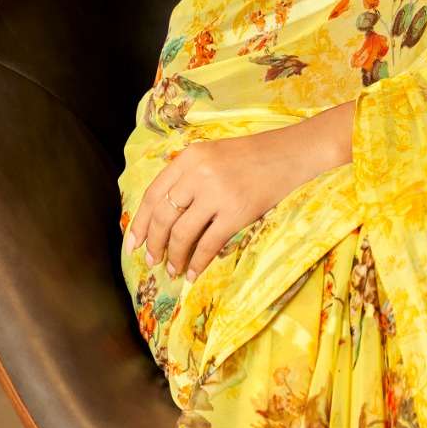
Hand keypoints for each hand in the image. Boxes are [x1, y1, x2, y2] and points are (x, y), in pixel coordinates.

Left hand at [125, 105, 355, 281]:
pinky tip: (193, 273)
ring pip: (182, 233)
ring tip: (173, 269)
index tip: (133, 241)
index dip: (141, 222)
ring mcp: (217, 193)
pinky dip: (197, 262)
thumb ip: (189, 174)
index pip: (153, 194)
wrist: (293, 154)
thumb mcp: (214, 154)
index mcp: (190, 157)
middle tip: (152, 260)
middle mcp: (198, 173)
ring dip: (174, 256)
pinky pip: (208, 244)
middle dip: (154, 243)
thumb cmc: (255, 155)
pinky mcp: (237, 212)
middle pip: (164, 216)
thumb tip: (164, 210)